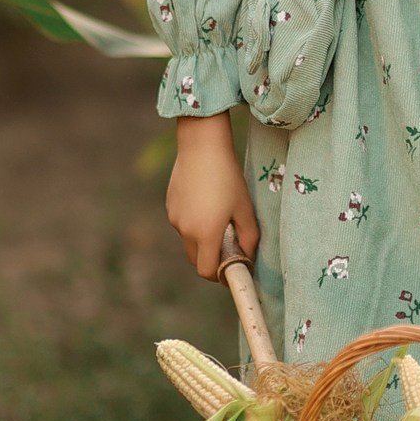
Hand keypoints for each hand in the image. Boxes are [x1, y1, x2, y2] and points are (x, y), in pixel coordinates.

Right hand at [166, 113, 259, 279]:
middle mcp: (185, 230)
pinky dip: (193, 222)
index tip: (231, 265)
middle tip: (227, 241)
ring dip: (201, 238)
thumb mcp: (244, 207)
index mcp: (205, 234)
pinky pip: (182, 223)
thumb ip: (249, 237)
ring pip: (188, 240)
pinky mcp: (170, 205)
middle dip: (210, 257)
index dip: (218, 274)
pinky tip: (205, 200)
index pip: (206, 271)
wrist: (201, 146)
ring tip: (217, 214)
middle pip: (196, 259)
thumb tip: (248, 255)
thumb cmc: (227, 176)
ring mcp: (174, 217)